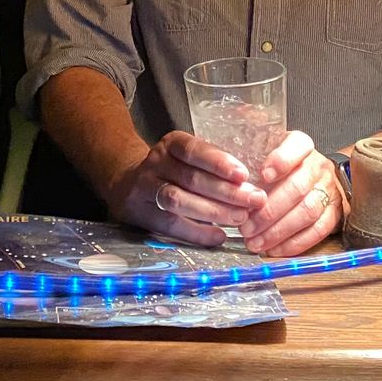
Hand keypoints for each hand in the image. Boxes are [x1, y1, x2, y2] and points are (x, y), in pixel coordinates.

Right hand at [111, 130, 266, 246]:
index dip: (218, 162)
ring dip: (212, 211)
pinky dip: (197, 232)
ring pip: (178, 200)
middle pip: (190, 177)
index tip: (244, 175)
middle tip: (254, 201)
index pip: (194, 150)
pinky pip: (170, 224)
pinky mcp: (141, 212)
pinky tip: (219, 236)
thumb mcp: (189, 158)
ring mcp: (146, 187)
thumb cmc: (174, 170)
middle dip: (226, 191)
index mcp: (171, 144)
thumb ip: (214, 168)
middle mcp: (156, 162)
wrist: (128, 183)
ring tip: (239, 218)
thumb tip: (252, 187)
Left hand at [237, 131, 347, 255]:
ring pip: (307, 212)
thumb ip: (250, 132)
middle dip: (269, 210)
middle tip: (246, 225)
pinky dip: (294, 243)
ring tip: (255, 241)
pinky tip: (273, 249)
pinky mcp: (334, 214)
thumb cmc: (280, 162)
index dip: (281, 159)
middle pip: (297, 187)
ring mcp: (329, 191)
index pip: (297, 146)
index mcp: (301, 145)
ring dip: (279, 230)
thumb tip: (231, 112)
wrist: (316, 177)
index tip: (262, 174)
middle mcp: (318, 166)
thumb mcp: (267, 142)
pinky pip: (317, 231)